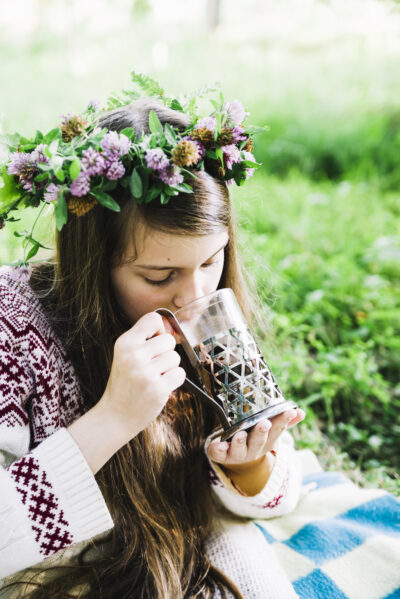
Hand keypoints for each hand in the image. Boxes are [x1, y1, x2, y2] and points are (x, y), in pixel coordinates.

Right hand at [99, 312, 185, 441]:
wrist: (115, 416)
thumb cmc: (125, 383)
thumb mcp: (125, 355)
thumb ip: (145, 339)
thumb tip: (171, 327)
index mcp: (124, 343)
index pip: (153, 319)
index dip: (159, 330)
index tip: (153, 343)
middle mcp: (134, 355)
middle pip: (169, 340)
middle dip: (165, 353)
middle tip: (152, 366)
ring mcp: (146, 373)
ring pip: (175, 357)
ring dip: (169, 368)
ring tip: (154, 378)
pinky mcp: (158, 389)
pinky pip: (180, 374)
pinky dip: (174, 380)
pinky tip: (160, 386)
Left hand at [207, 408, 304, 471]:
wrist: (234, 459)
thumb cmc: (254, 439)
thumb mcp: (270, 432)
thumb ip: (284, 422)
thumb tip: (300, 412)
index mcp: (266, 441)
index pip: (277, 430)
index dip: (283, 420)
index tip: (289, 411)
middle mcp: (253, 448)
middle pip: (259, 441)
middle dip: (261, 432)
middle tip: (264, 423)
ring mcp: (237, 453)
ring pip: (239, 449)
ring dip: (240, 442)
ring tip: (241, 434)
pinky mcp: (221, 454)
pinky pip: (219, 454)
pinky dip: (219, 450)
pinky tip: (219, 445)